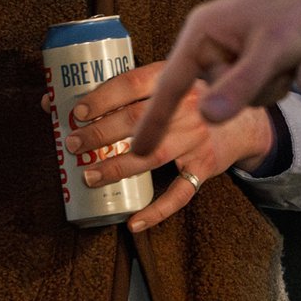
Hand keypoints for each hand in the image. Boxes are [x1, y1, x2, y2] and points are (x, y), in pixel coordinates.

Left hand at [59, 61, 274, 233]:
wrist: (245, 121)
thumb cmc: (194, 98)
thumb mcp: (170, 80)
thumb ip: (126, 89)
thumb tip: (54, 100)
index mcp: (174, 78)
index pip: (132, 83)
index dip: (101, 98)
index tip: (77, 113)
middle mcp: (187, 106)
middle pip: (137, 120)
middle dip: (99, 134)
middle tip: (73, 145)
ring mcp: (197, 138)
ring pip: (152, 155)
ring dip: (117, 167)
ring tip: (89, 176)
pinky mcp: (205, 165)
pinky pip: (180, 192)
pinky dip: (157, 210)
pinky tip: (134, 222)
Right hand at [133, 0, 300, 156]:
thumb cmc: (297, 9)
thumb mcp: (271, 50)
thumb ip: (240, 84)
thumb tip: (207, 117)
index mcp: (202, 34)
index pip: (171, 85)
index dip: (154, 120)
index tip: (137, 151)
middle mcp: (211, 44)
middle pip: (216, 96)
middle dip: (249, 90)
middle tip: (277, 63)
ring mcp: (230, 53)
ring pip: (240, 98)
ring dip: (267, 87)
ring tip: (287, 57)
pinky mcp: (249, 60)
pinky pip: (256, 92)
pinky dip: (276, 83)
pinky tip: (290, 61)